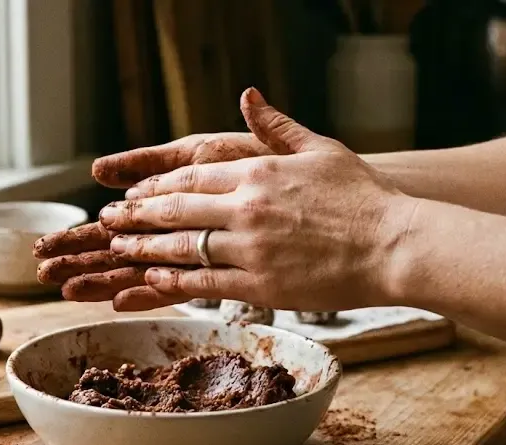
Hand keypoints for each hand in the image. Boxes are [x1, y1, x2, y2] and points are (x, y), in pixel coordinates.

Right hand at [35, 131, 274, 301]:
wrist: (343, 218)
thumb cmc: (287, 174)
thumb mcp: (234, 151)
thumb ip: (183, 154)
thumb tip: (119, 161)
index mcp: (182, 203)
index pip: (121, 220)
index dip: (85, 231)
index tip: (45, 244)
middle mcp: (185, 231)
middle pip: (123, 245)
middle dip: (82, 255)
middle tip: (41, 269)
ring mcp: (202, 254)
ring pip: (142, 268)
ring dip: (102, 277)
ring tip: (61, 288)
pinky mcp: (224, 273)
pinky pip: (180, 286)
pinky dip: (149, 294)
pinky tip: (117, 303)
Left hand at [95, 88, 415, 310]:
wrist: (397, 246)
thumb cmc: (364, 198)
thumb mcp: (321, 150)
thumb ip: (276, 126)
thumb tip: (248, 97)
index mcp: (258, 173)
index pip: (190, 177)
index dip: (155, 187)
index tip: (134, 192)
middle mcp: (247, 208)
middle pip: (176, 210)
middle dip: (136, 215)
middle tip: (108, 221)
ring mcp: (252, 249)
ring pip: (183, 247)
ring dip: (145, 248)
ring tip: (119, 249)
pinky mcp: (261, 286)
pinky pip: (206, 283)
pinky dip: (175, 282)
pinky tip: (155, 280)